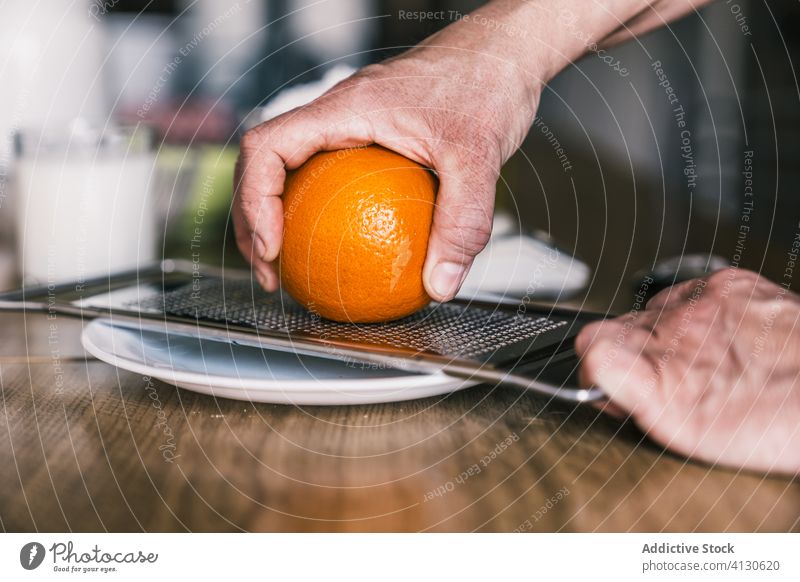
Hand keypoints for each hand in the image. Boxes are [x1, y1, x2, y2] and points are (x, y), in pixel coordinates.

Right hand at [233, 16, 540, 300]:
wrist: (505, 53)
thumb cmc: (487, 82)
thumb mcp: (479, 156)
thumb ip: (462, 221)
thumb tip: (441, 285)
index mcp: (345, 110)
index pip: (268, 146)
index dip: (254, 200)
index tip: (272, 248)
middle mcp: (338, 117)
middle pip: (267, 165)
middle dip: (254, 222)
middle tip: (272, 273)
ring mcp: (353, 129)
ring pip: (294, 173)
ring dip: (282, 220)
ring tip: (292, 269)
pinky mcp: (373, 141)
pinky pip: (334, 180)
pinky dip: (327, 216)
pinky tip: (350, 251)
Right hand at [576, 268, 799, 474]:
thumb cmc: (778, 420)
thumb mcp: (691, 437)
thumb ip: (634, 400)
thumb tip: (603, 380)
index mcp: (662, 379)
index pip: (591, 347)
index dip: (595, 369)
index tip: (609, 384)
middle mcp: (677, 331)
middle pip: (616, 328)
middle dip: (631, 356)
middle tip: (662, 380)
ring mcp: (702, 301)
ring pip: (650, 311)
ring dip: (663, 335)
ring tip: (698, 361)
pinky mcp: (729, 282)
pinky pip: (688, 292)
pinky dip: (696, 315)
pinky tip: (720, 339)